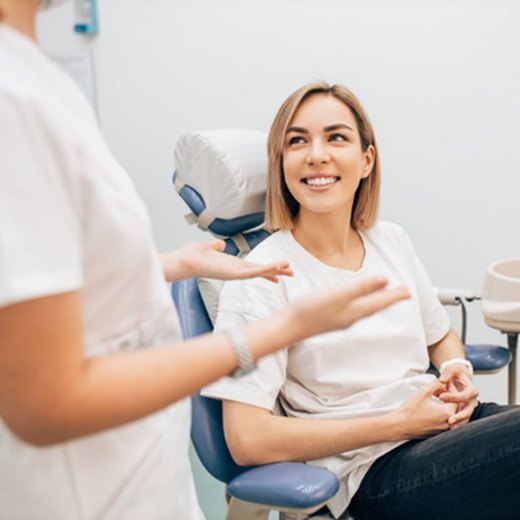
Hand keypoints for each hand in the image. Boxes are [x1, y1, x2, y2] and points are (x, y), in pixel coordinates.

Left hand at [162, 239, 293, 282]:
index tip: (279, 270)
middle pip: (261, 271)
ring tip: (290, 269)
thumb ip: (216, 246)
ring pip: (260, 272)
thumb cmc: (193, 256)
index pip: (254, 267)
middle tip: (292, 273)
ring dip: (275, 270)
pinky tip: (276, 268)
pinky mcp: (234, 274)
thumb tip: (220, 244)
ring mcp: (236, 273)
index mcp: (232, 264)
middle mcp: (236, 270)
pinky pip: (253, 272)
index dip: (267, 268)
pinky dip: (266, 270)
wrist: (184, 260)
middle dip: (277, 271)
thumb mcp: (208, 247)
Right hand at [291, 277, 409, 338]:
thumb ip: (362, 287)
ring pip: (366, 309)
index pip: (381, 302)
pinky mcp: (331, 318)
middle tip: (402, 293)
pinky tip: (357, 301)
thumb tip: (385, 280)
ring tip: (383, 295)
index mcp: (356, 311)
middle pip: (376, 306)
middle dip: (389, 299)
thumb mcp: (339, 294)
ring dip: (377, 301)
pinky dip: (362, 303)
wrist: (289, 326)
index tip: (409, 292)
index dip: (396, 295)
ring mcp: (341, 319)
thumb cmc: (311, 310)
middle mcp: (352, 317)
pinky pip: (354, 310)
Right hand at [393, 381, 456, 439]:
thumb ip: (436, 384)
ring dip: (446, 406)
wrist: (400, 425)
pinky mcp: (436, 433)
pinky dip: (442, 415)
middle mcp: (448, 423)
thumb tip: (444, 382)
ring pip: (451, 416)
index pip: (457, 398)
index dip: (451, 389)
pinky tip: (432, 409)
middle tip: (440, 390)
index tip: (444, 384)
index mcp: (447, 412)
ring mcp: (442, 430)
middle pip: (455, 408)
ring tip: (436, 399)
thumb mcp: (424, 391)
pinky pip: (445, 422)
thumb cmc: (411, 408)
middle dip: (449, 398)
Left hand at [438, 364, 478, 428]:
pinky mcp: (464, 412)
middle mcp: (473, 400)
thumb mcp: (452, 369)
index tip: (440, 397)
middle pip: (469, 410)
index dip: (453, 396)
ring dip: (459, 422)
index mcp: (472, 390)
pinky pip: (462, 420)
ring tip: (450, 427)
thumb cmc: (455, 373)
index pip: (465, 395)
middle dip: (460, 416)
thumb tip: (442, 380)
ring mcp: (469, 407)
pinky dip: (457, 424)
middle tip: (450, 420)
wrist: (458, 377)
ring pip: (466, 417)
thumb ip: (447, 373)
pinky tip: (449, 429)